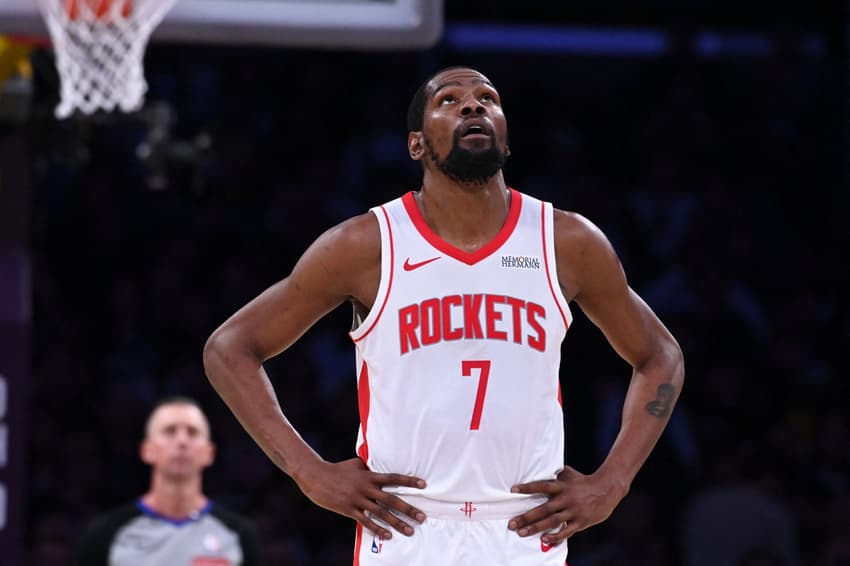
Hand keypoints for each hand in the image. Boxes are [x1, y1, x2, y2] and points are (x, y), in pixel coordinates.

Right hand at [295, 457, 426, 538]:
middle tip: (422, 516)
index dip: (409, 481)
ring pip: (381, 513)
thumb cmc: (337, 469)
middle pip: (391, 499)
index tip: (424, 485)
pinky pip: (365, 521)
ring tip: (410, 531)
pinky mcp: (349, 510)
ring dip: (397, 523)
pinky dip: (377, 529)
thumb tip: (380, 464)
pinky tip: (387, 536)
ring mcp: (357, 499)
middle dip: (408, 508)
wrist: (316, 477)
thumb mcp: (356, 463)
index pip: (393, 478)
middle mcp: (366, 487)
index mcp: (369, 475)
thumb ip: (369, 466)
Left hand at [507, 466, 625, 545]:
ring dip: (536, 528)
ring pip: (552, 521)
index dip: (528, 487)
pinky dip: (555, 537)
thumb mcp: (569, 474)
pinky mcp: (581, 522)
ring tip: (522, 533)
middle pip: (544, 509)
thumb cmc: (583, 481)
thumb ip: (554, 473)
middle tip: (512, 524)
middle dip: (526, 517)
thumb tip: (539, 464)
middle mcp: (567, 498)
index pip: (542, 486)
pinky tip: (545, 540)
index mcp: (562, 486)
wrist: (607, 489)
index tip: (513, 490)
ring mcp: (574, 511)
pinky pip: (567, 532)